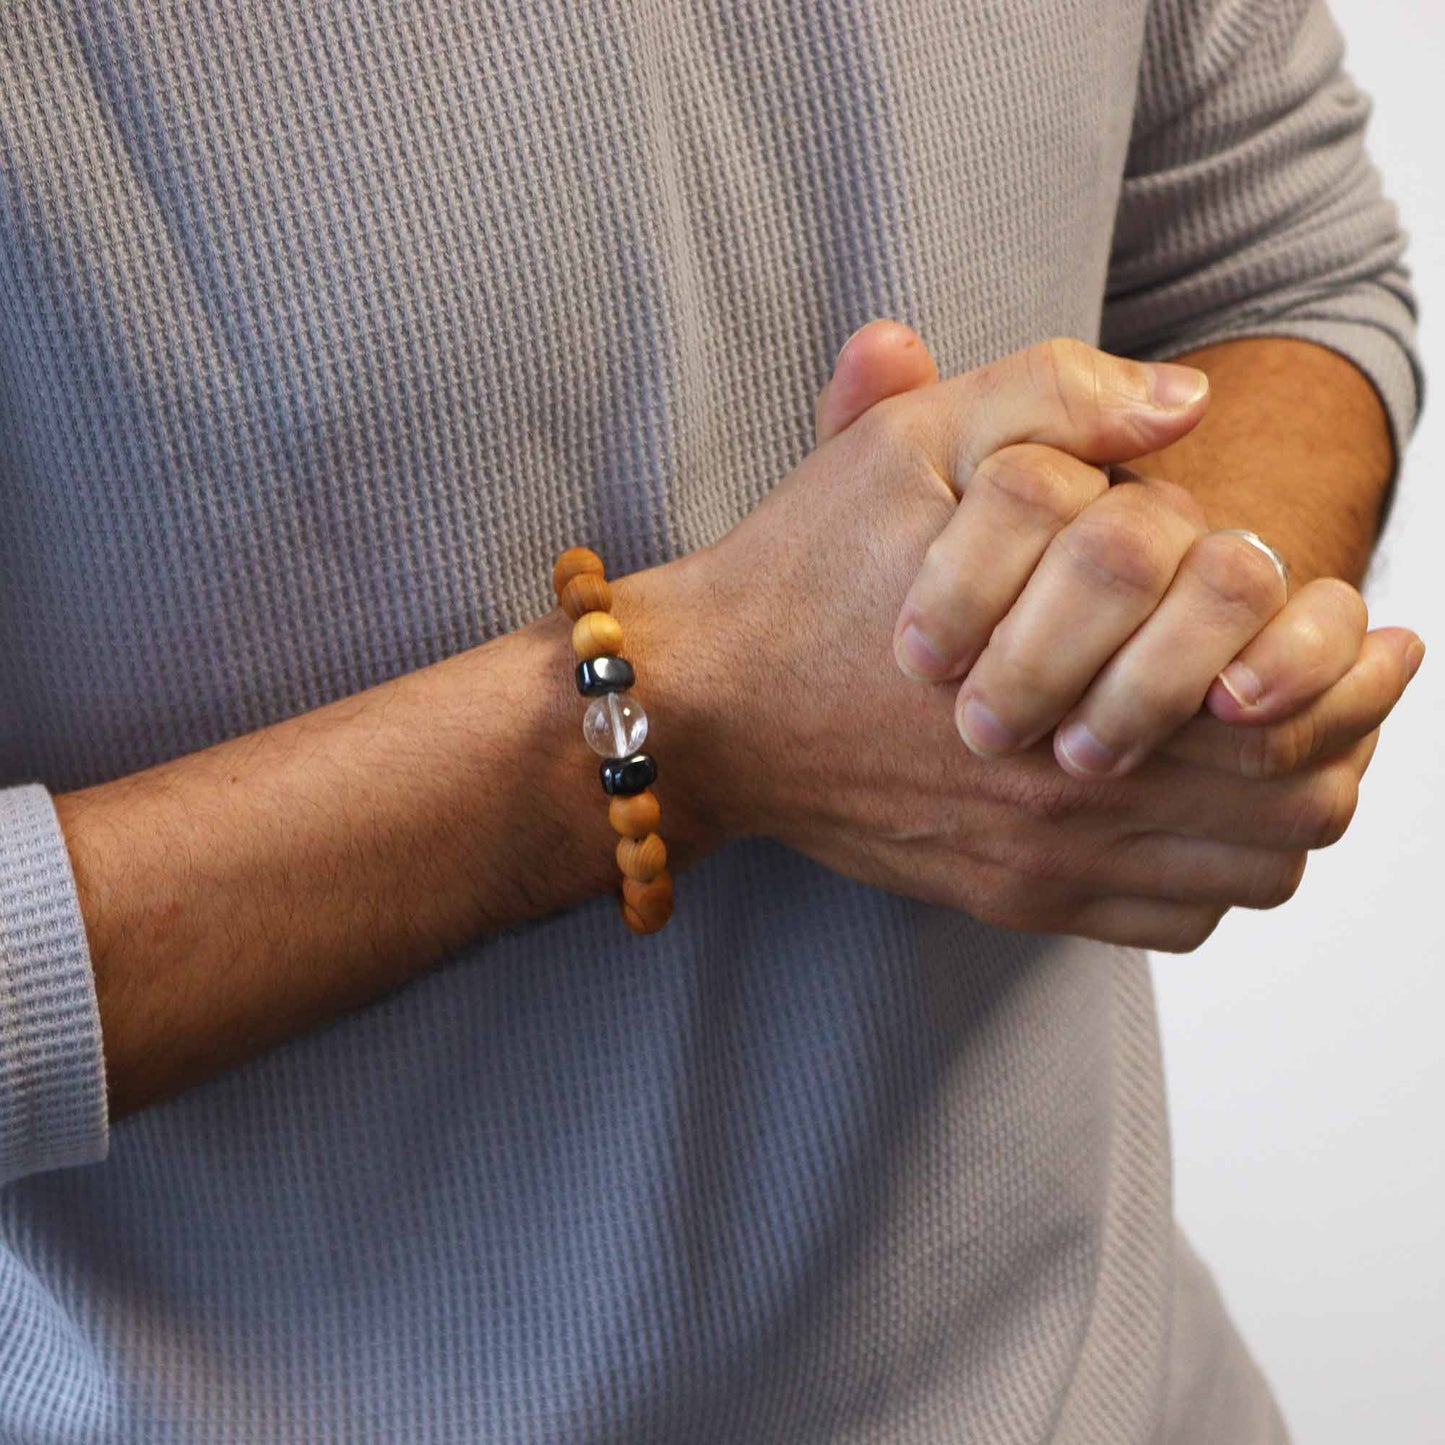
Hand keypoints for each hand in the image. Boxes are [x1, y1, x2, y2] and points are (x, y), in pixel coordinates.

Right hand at [650, 327, 1423, 949]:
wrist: (707, 706)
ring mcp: (1044, 862)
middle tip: (1350, 686)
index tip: (1381, 629)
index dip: (1355, 664)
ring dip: (1291, 810)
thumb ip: (1052, 398)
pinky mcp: (1010, 900)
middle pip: (1293, 800)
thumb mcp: (910, 443)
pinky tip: (1201, 819)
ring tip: (1289, 750)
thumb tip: (1187, 401)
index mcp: (1075, 671)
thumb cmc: (804, 576)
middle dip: (1350, 738)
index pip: (1285, 701)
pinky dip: (1218, 880)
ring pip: (1248, 872)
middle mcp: (1074, 790)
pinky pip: (1173, 922)